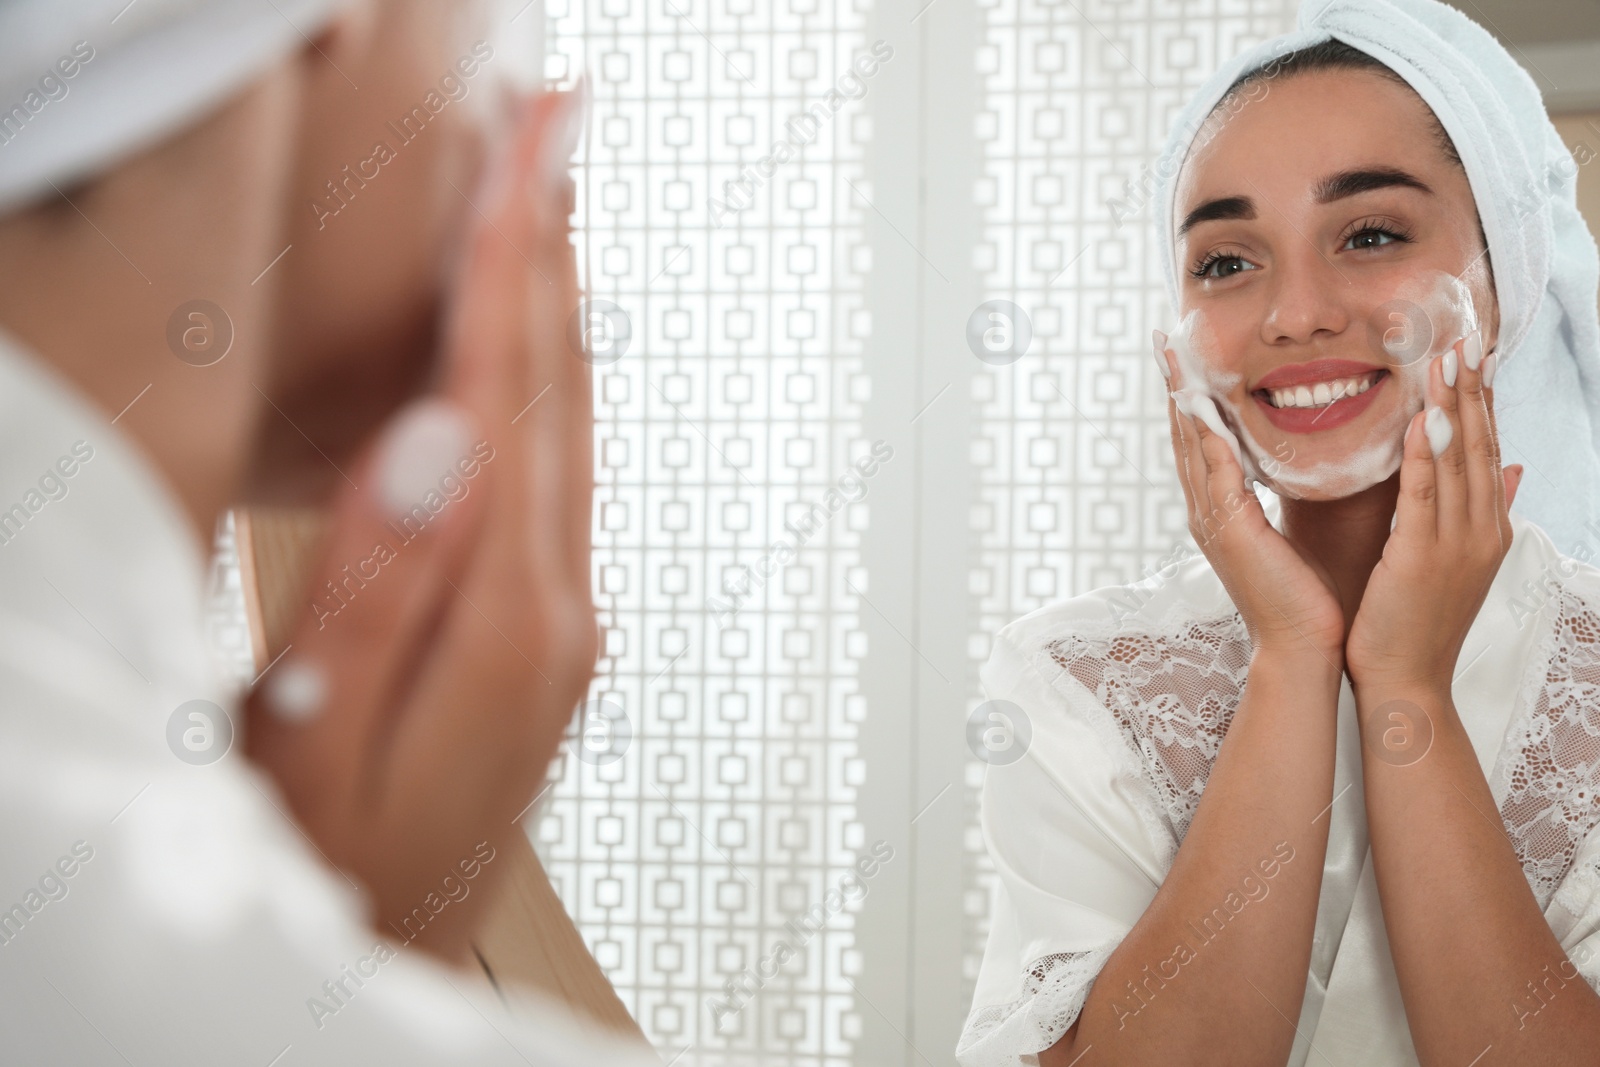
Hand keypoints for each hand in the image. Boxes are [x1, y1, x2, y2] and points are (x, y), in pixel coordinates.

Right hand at [244, 88, 595, 961]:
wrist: (402, 948)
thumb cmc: (340, 861)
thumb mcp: (322, 734)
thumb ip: (380, 582)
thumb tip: (440, 434)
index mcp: (505, 615)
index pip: (508, 392)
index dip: (515, 256)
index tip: (533, 149)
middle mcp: (558, 606)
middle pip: (560, 387)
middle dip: (555, 243)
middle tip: (560, 127)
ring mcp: (563, 620)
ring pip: (569, 423)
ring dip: (557, 301)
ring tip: (546, 202)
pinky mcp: (547, 633)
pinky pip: (557, 473)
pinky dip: (546, 382)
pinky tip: (531, 351)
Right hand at [1157, 332, 1346, 666]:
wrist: (1304, 648)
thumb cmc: (1309, 595)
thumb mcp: (1295, 529)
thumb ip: (1289, 490)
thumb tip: (1303, 454)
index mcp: (1222, 512)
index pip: (1202, 441)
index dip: (1192, 398)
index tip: (1186, 357)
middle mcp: (1207, 512)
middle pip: (1183, 435)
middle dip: (1174, 386)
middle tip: (1164, 340)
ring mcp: (1212, 521)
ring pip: (1190, 445)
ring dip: (1181, 397)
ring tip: (1173, 356)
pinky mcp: (1230, 530)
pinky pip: (1214, 470)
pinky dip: (1206, 433)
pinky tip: (1204, 402)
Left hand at [1345, 332, 1522, 693]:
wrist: (1407, 682)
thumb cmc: (1416, 623)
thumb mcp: (1456, 561)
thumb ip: (1482, 510)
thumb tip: (1511, 469)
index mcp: (1487, 528)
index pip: (1487, 451)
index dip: (1482, 402)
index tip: (1475, 356)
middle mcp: (1480, 531)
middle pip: (1479, 446)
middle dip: (1473, 391)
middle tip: (1465, 339)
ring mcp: (1455, 545)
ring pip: (1457, 462)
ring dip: (1452, 408)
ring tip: (1447, 360)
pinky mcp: (1420, 558)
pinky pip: (1424, 496)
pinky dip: (1425, 454)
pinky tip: (1423, 418)